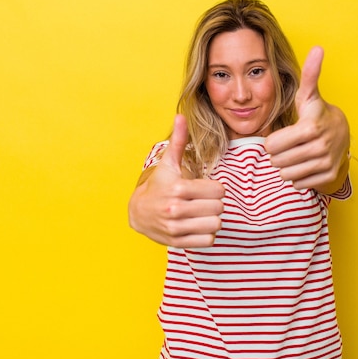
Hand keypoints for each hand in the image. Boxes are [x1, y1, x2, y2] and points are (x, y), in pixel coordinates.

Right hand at [128, 115, 224, 247]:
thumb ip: (178, 141)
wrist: (138, 212)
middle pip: (219, 208)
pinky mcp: (177, 242)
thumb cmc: (159, 185)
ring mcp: (176, 227)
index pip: (218, 190)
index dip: (216, 188)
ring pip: (216, 225)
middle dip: (215, 204)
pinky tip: (198, 226)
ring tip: (202, 213)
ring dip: (213, 219)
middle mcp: (176, 209)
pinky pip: (208, 241)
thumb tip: (180, 116)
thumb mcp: (168, 164)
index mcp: (178, 188)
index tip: (206, 188)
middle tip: (204, 201)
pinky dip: (207, 234)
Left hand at [265, 46, 349, 192]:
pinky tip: (305, 164)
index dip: (273, 141)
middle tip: (290, 145)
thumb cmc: (317, 114)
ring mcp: (325, 163)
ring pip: (286, 174)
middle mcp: (320, 147)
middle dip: (278, 154)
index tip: (283, 135)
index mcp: (311, 127)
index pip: (272, 145)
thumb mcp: (310, 96)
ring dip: (286, 166)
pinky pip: (297, 183)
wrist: (342, 136)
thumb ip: (310, 74)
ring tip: (296, 154)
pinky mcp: (327, 177)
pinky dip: (297, 176)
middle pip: (277, 161)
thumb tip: (318, 48)